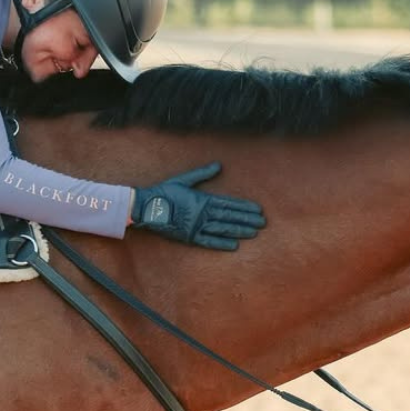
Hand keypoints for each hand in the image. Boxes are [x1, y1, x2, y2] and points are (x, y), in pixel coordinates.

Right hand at [131, 163, 265, 250]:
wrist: (146, 208)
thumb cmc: (164, 192)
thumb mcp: (184, 180)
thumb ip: (202, 174)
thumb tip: (219, 165)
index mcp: (202, 199)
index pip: (228, 203)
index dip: (244, 207)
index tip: (258, 209)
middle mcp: (202, 214)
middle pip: (229, 217)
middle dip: (247, 219)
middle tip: (263, 223)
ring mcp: (196, 226)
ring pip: (222, 229)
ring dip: (239, 231)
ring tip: (254, 233)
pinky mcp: (189, 237)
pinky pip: (208, 241)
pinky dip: (221, 244)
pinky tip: (234, 246)